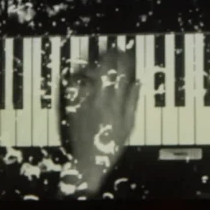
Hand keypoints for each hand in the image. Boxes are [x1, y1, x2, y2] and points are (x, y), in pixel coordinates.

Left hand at [59, 47, 140, 194]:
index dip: (125, 61)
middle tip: (113, 50)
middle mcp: (100, 99)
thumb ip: (131, 102)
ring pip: (89, 75)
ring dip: (95, 63)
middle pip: (105, 70)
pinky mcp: (73, 106)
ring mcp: (85, 101)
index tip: (126, 53)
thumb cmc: (111, 145)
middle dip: (110, 57)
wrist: (89, 159)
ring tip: (99, 58)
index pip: (122, 74)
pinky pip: (74, 86)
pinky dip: (78, 77)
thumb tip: (136, 83)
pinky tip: (82, 73)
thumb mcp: (128, 125)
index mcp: (116, 104)